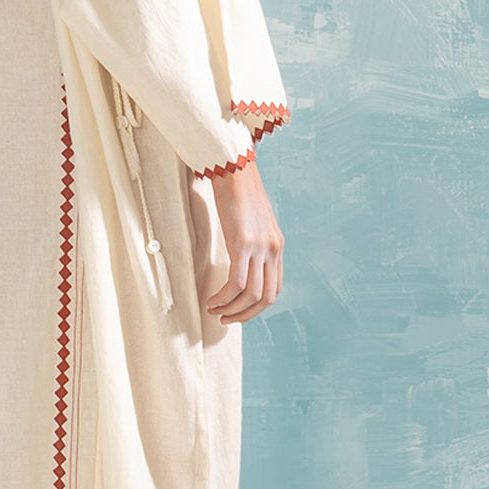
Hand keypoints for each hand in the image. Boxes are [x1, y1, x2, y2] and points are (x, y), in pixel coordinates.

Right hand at [203, 158, 282, 322]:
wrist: (235, 169)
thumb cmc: (238, 192)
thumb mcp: (252, 221)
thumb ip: (251, 241)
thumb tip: (238, 257)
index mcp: (276, 246)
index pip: (274, 289)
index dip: (256, 307)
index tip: (237, 311)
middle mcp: (273, 249)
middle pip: (266, 297)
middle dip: (245, 314)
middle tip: (225, 319)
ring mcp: (260, 247)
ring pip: (250, 294)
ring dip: (231, 309)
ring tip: (213, 310)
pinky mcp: (243, 243)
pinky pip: (236, 282)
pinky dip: (224, 297)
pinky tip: (212, 299)